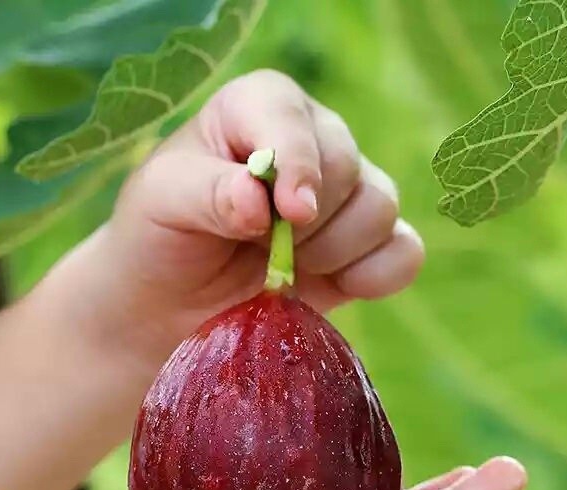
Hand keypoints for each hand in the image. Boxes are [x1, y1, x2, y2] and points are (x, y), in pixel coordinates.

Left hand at [54, 69, 424, 366]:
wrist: (174, 302)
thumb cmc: (161, 237)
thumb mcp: (161, 204)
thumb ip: (206, 193)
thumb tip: (259, 202)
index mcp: (257, 110)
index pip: (291, 117)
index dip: (297, 163)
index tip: (288, 214)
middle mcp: (310, 142)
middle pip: (347, 166)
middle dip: (305, 223)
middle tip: (262, 252)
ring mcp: (343, 196)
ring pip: (380, 208)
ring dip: (334, 251)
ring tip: (285, 271)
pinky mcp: (364, 248)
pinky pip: (404, 252)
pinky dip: (378, 275)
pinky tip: (336, 286)